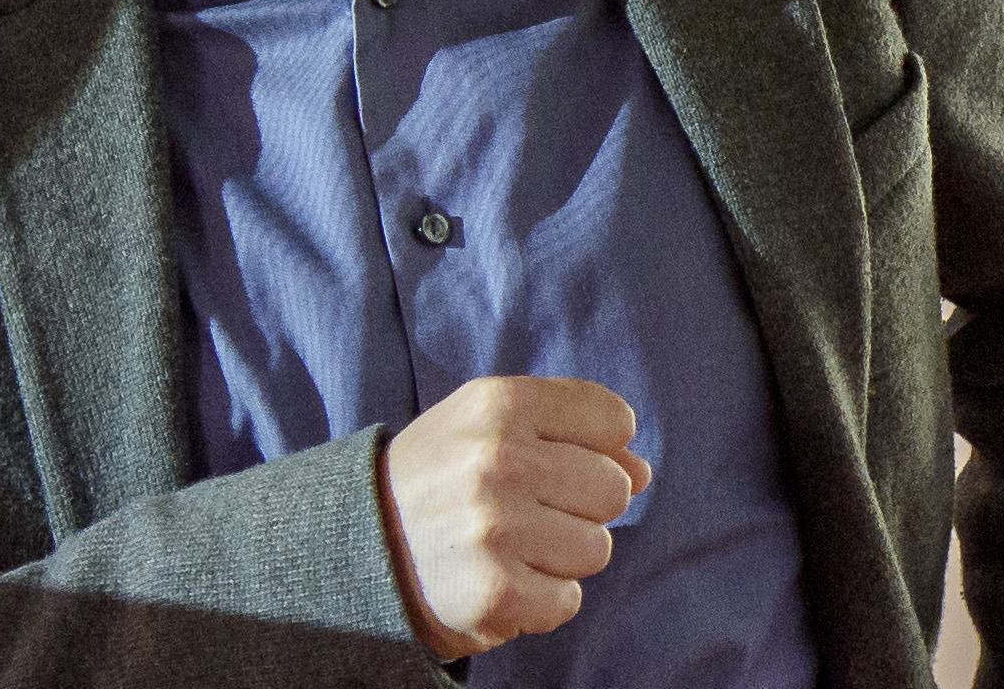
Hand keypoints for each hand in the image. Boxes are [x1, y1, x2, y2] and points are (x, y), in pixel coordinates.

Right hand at [377, 375, 652, 658]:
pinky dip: (541, 600)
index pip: (613, 420)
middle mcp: (497, 458)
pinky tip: (498, 579)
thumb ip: (569, 431)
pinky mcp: (497, 591)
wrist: (361, 542)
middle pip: (614, 487)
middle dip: (579, 505)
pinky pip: (569, 600)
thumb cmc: (443, 476)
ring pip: (597, 548)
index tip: (551, 458)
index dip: (594, 445)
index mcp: (498, 403)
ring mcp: (496, 527)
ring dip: (560, 556)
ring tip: (507, 545)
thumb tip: (642, 472)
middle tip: (523, 509)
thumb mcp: (491, 426)